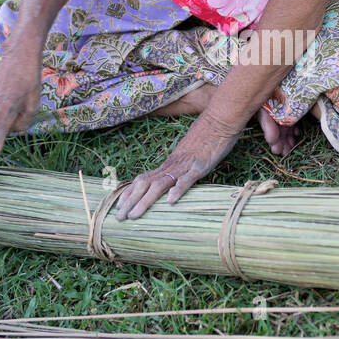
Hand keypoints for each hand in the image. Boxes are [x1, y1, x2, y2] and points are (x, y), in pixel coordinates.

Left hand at [114, 113, 243, 219]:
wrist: (218, 120)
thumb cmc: (206, 137)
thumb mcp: (188, 154)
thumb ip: (180, 166)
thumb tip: (173, 179)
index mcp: (168, 164)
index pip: (143, 179)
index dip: (130, 193)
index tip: (119, 206)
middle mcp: (172, 165)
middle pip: (145, 184)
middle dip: (131, 202)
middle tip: (119, 217)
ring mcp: (184, 166)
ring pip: (160, 185)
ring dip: (145, 201)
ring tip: (134, 215)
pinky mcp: (199, 166)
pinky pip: (187, 179)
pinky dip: (178, 189)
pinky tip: (170, 201)